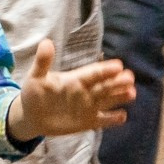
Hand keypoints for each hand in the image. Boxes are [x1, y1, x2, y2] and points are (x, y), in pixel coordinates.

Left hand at [7, 40, 135, 138]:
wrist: (31, 116)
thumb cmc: (34, 93)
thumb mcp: (36, 77)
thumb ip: (43, 62)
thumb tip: (46, 42)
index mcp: (75, 79)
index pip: (93, 73)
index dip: (105, 69)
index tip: (118, 65)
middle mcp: (86, 91)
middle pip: (105, 85)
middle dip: (117, 81)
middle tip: (130, 77)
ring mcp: (88, 106)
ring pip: (108, 100)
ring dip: (120, 97)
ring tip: (132, 93)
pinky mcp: (88, 121)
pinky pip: (103, 120)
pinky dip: (112, 119)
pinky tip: (123, 116)